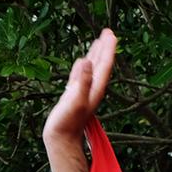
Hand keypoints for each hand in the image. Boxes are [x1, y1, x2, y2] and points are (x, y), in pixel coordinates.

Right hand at [43, 30, 117, 148]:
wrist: (61, 139)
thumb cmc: (67, 123)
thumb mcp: (75, 99)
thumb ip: (82, 81)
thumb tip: (86, 61)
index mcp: (95, 88)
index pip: (105, 64)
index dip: (108, 49)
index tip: (111, 34)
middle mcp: (92, 89)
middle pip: (101, 64)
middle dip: (105, 48)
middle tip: (108, 33)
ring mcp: (83, 92)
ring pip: (92, 69)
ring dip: (96, 55)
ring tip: (98, 42)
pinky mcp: (74, 95)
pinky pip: (80, 75)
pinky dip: (83, 66)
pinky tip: (82, 62)